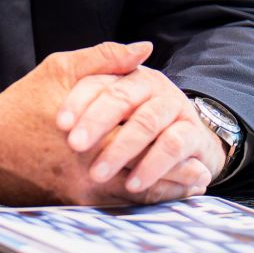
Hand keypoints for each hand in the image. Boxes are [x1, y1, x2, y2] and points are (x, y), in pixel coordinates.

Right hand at [0, 41, 206, 205]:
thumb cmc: (19, 107)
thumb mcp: (57, 71)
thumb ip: (104, 58)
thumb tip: (144, 49)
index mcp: (88, 131)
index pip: (141, 136)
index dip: (172, 139)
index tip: (195, 136)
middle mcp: (86, 164)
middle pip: (145, 170)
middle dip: (175, 170)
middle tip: (201, 168)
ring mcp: (80, 189)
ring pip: (135, 194)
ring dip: (165, 192)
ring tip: (190, 187)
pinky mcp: (72, 203)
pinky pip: (117, 206)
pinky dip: (142, 202)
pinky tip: (158, 196)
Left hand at [56, 62, 225, 197]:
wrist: (186, 142)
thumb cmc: (134, 122)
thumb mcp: (108, 104)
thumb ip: (92, 84)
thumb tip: (87, 68)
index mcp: (126, 75)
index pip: (98, 81)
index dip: (77, 102)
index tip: (59, 124)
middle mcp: (152, 86)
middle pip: (121, 98)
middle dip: (95, 123)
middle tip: (74, 146)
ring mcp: (175, 107)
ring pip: (146, 122)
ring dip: (120, 149)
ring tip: (97, 174)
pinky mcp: (194, 132)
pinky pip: (173, 145)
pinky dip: (152, 165)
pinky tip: (133, 184)